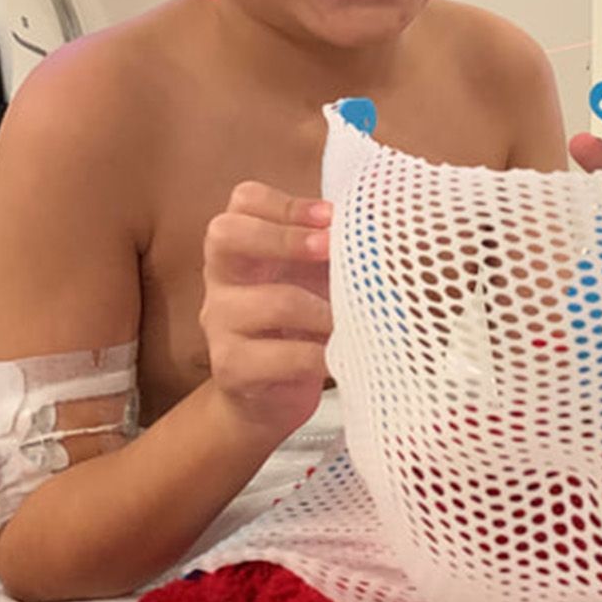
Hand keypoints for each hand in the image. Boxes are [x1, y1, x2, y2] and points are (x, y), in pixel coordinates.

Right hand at [200, 181, 333, 440]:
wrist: (268, 399)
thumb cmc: (299, 328)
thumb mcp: (313, 280)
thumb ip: (332, 252)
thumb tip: (383, 228)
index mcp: (243, 248)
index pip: (244, 201)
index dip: (287, 203)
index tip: (332, 217)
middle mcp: (221, 278)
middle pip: (226, 233)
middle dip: (286, 237)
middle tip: (331, 249)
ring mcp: (218, 323)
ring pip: (267, 300)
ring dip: (320, 309)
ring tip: (353, 318)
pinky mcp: (230, 367)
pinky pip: (278, 356)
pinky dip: (318, 355)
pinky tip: (342, 356)